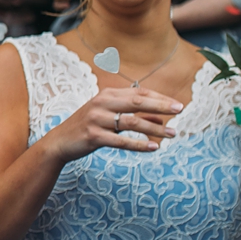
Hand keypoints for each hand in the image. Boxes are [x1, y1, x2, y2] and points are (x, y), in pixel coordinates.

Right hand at [45, 86, 184, 162]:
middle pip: (137, 102)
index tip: (177, 105)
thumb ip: (133, 115)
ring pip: (132, 122)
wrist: (60, 142)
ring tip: (172, 134)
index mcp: (106, 94)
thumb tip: (161, 118)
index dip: (160, 98)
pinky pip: (121, 141)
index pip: (138, 92)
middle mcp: (101, 103)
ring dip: (155, 128)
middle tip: (180, 111)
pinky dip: (139, 144)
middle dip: (161, 106)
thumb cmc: (88, 127)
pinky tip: (154, 147)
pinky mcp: (93, 137)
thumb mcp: (109, 117)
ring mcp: (96, 119)